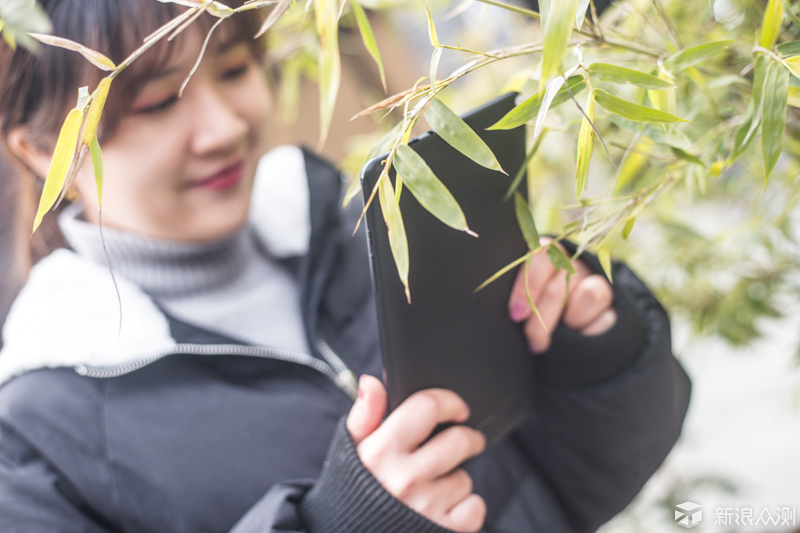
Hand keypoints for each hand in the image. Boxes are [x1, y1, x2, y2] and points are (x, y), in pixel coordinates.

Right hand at [347, 375, 486, 532]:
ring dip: (455, 479)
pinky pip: (475, 508)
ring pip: (465, 478)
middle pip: (459, 440)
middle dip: (467, 439)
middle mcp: (405, 477)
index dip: (449, 402)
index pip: (427, 407)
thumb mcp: (351, 450)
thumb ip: (365, 414)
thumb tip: (371, 382)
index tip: (457, 409)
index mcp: (382, 450)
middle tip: (461, 443)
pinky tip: (443, 508)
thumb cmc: (353, 490)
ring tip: (433, 487)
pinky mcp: (443, 530)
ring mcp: (425, 506)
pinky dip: (465, 508)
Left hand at [508, 237, 616, 352]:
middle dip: (542, 317)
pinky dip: (589, 333)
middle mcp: (574, 265)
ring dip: (571, 320)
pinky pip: (605, 319)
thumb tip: (514, 309)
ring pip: (589, 294)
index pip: (541, 256)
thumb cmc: (536, 315)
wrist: (573, 339)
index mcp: (549, 256)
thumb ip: (520, 296)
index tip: (516, 313)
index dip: (528, 284)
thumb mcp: (525, 303)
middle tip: (532, 338)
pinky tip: (581, 336)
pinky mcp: (614, 308)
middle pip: (559, 285)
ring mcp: (598, 284)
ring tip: (561, 332)